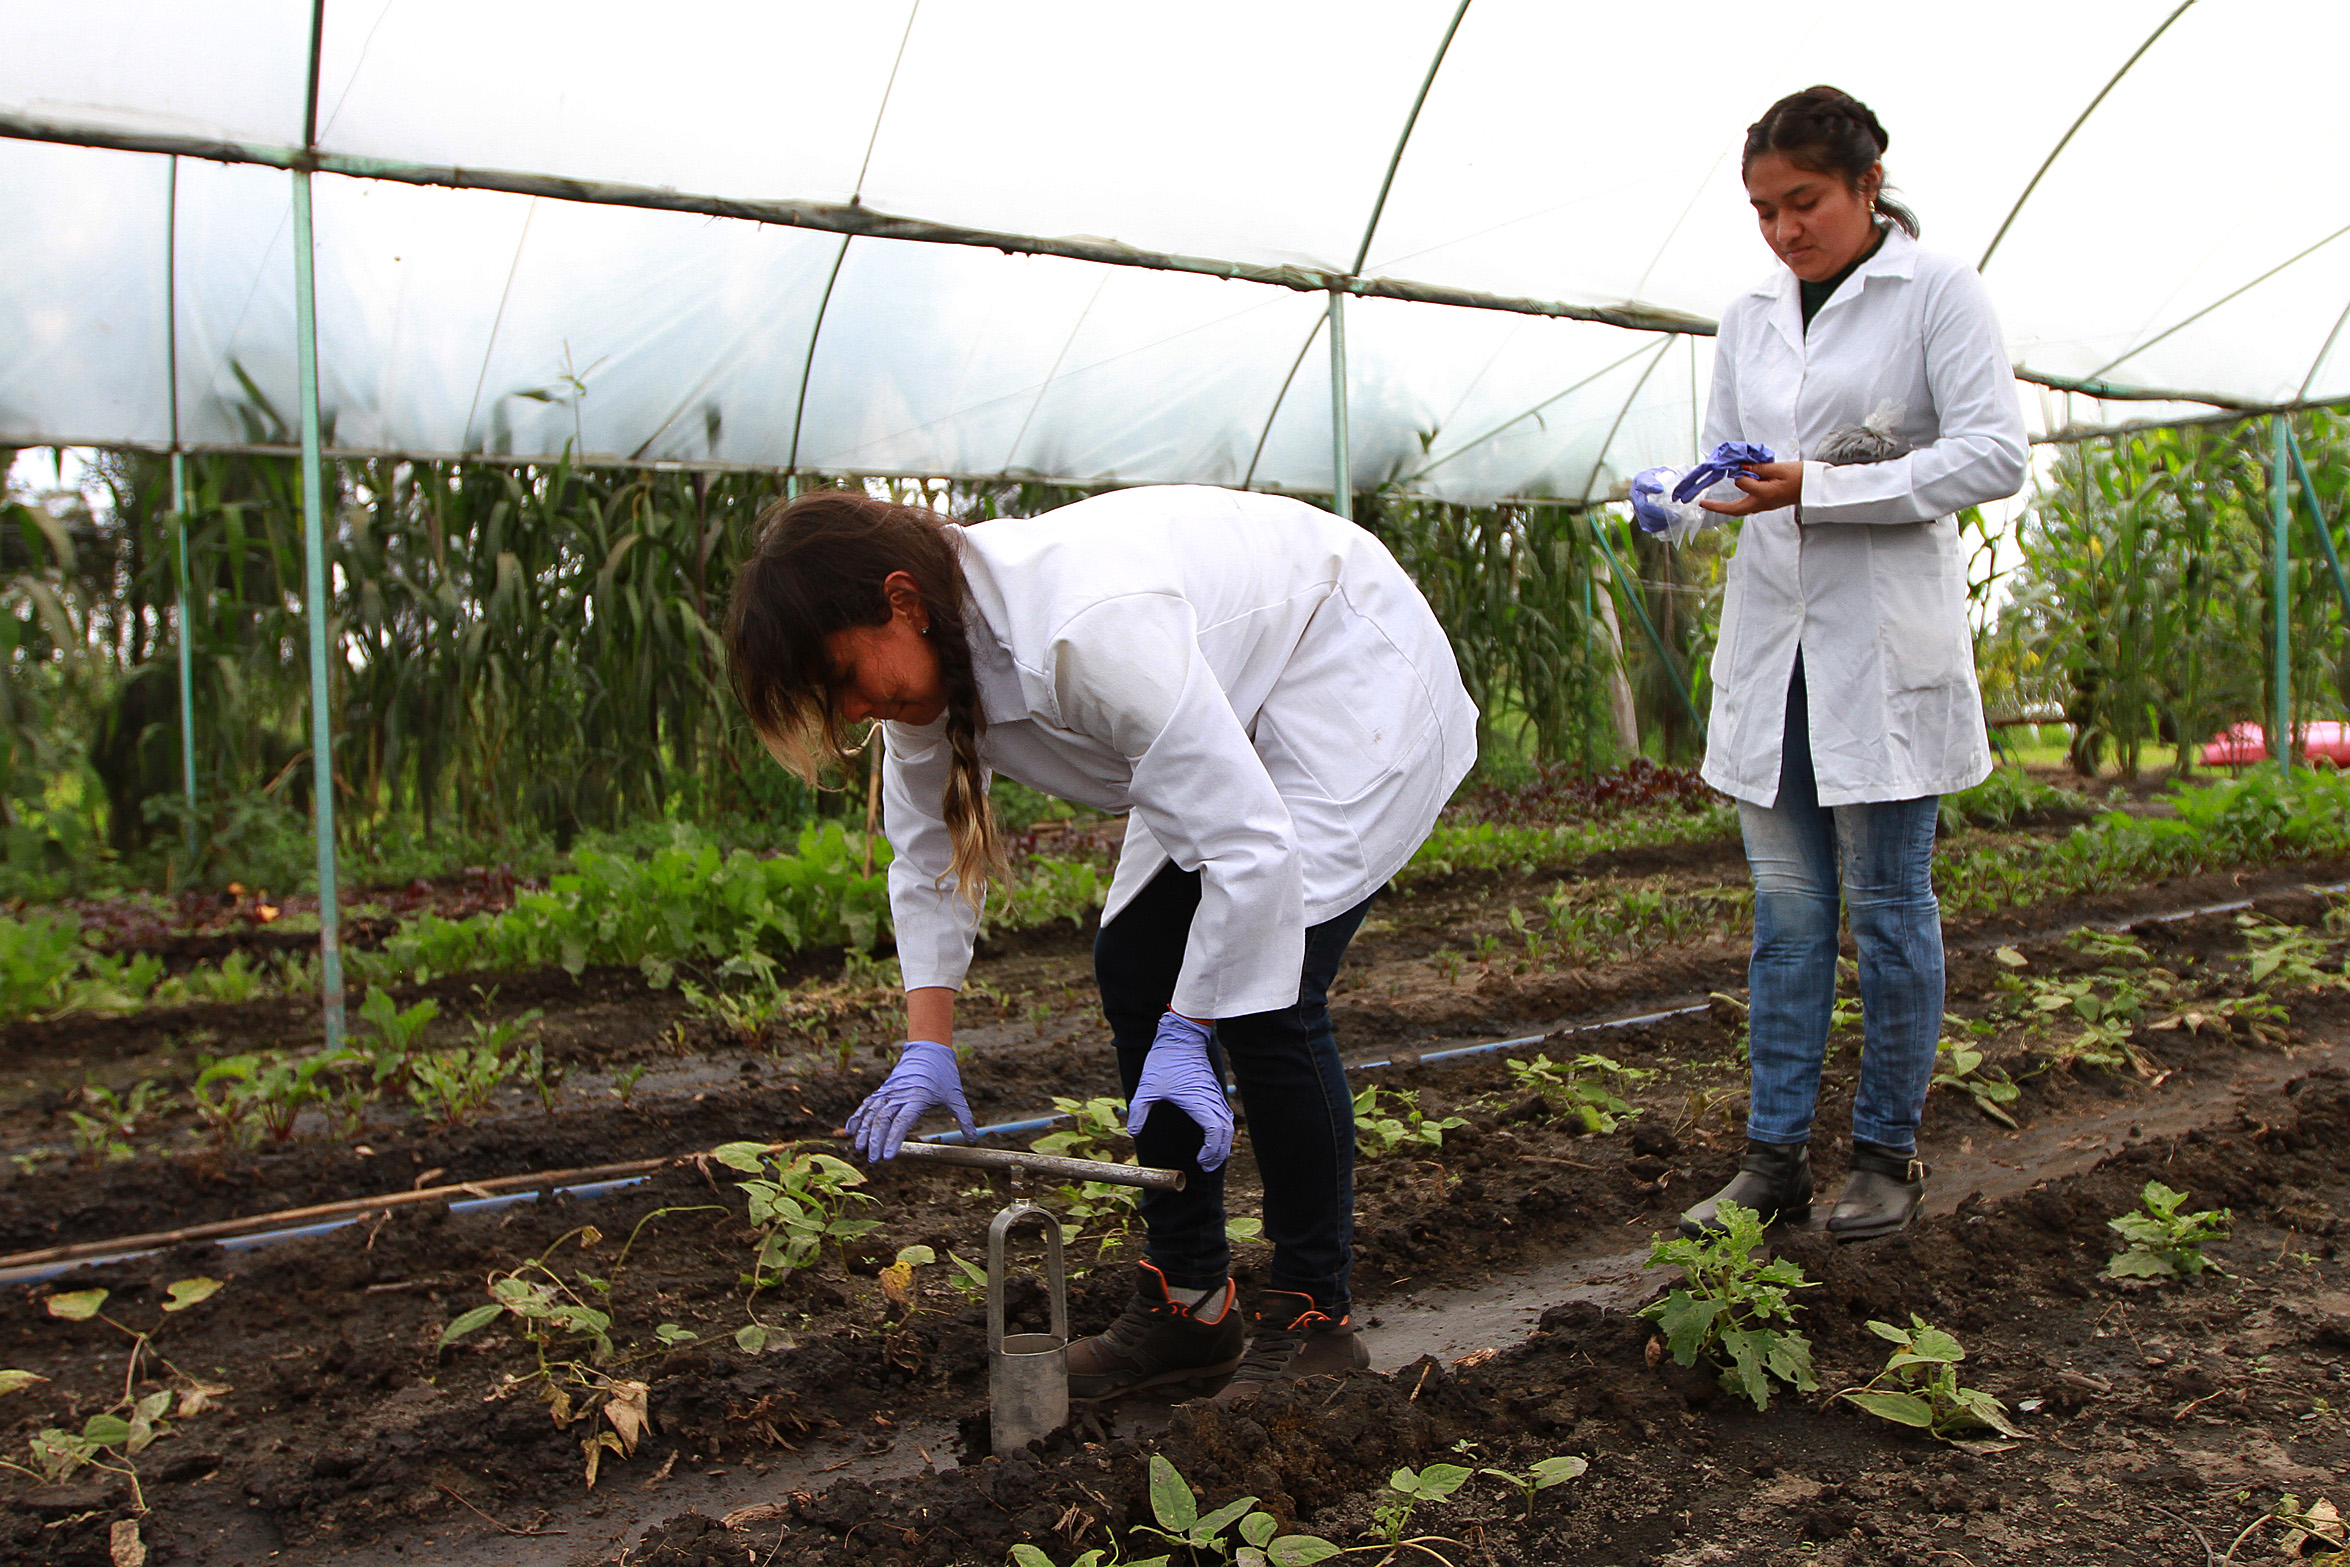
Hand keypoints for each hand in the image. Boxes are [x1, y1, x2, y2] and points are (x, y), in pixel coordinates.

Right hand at [844, 1040, 976, 1160]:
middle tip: (873, 1160)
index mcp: (917, 1098)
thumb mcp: (955, 1096)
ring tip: (859, 1149)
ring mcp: (889, 1091)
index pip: (902, 1122)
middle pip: (883, 1120)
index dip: (894, 1139)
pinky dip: (858, 1116)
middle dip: (876, 1141)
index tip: (889, 1156)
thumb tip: (973, 1139)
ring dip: (864, 1131)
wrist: (929, 1050)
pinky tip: (850, 1130)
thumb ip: (964, 1118)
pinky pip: (868, 1104)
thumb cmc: (944, 1075)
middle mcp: (900, 1095)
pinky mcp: (883, 1090)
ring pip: (872, 1112)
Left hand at [1126, 1012, 1233, 1171]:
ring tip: (1211, 1155)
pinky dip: (1222, 1129)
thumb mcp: (1147, 1087)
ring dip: (1222, 1141)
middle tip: (1206, 1166)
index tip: (1200, 1160)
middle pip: (1226, 1132)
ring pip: (1227, 1123)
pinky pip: (1224, 1113)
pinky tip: (1213, 1134)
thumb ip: (1139, 1111)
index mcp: (1199, 1102)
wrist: (1180, 1037)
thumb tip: (1133, 1132)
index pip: (1215, 1133)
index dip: (1212, 1150)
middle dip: (1219, 1152)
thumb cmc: (1165, 1061)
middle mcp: (1211, 1099)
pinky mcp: (1213, 1089)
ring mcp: (1215, 1094)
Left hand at [1697, 459, 1802, 515]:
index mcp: (1764, 494)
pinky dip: (1737, 504)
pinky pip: (1748, 507)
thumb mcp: (1780, 468)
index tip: (1741, 464)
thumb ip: (1759, 469)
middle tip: (1703, 503)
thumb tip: (1742, 467)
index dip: (1740, 472)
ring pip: (1740, 510)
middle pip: (1735, 510)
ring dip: (1726, 508)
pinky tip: (1732, 500)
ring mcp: (1765, 506)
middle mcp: (1762, 503)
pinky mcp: (1768, 504)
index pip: (1743, 483)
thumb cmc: (1801, 476)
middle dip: (1718, 507)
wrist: (1816, 488)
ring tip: (1712, 503)